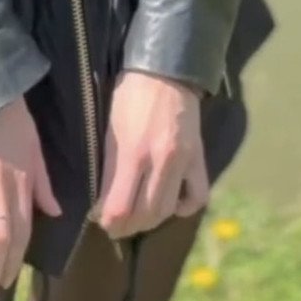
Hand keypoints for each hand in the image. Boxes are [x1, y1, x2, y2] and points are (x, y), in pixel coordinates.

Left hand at [92, 71, 209, 240]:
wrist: (166, 73)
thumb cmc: (130, 98)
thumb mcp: (110, 131)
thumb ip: (110, 170)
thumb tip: (102, 204)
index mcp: (132, 153)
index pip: (120, 207)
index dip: (109, 222)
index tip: (103, 222)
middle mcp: (160, 162)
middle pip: (144, 215)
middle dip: (127, 227)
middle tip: (118, 225)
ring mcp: (183, 162)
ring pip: (168, 210)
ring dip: (151, 221)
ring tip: (139, 218)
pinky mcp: (198, 159)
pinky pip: (197, 196)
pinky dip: (184, 208)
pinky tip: (172, 205)